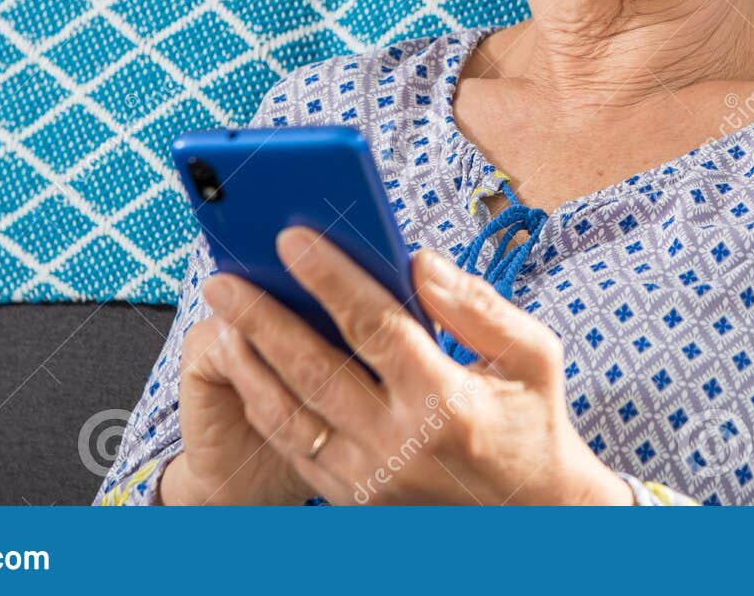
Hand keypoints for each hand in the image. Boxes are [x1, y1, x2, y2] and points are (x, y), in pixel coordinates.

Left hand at [179, 227, 631, 505]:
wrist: (532, 514)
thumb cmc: (533, 421)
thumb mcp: (533, 354)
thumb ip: (477, 304)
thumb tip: (419, 261)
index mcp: (446, 401)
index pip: (375, 327)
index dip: (330, 279)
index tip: (293, 240)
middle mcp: (400, 444)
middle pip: (315, 369)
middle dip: (263, 318)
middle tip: (224, 280)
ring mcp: (371, 477)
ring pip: (289, 415)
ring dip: (248, 363)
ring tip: (220, 321)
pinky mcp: (354, 497)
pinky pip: (294, 448)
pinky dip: (263, 406)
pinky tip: (248, 369)